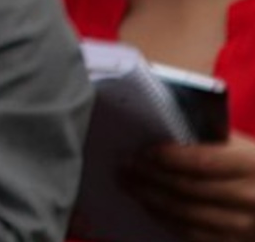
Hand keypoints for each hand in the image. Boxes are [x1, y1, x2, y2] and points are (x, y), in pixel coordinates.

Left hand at [126, 131, 254, 239]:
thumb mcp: (244, 149)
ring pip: (187, 215)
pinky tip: (149, 206)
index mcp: (253, 164)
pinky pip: (193, 234)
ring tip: (129, 185)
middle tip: (124, 166)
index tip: (142, 152)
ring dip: (151, 199)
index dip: (169, 158)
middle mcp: (251, 197)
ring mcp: (246, 226)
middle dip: (150, 177)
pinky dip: (166, 219)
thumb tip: (161, 134)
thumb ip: (211, 142)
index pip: (203, 162)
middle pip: (189, 189)